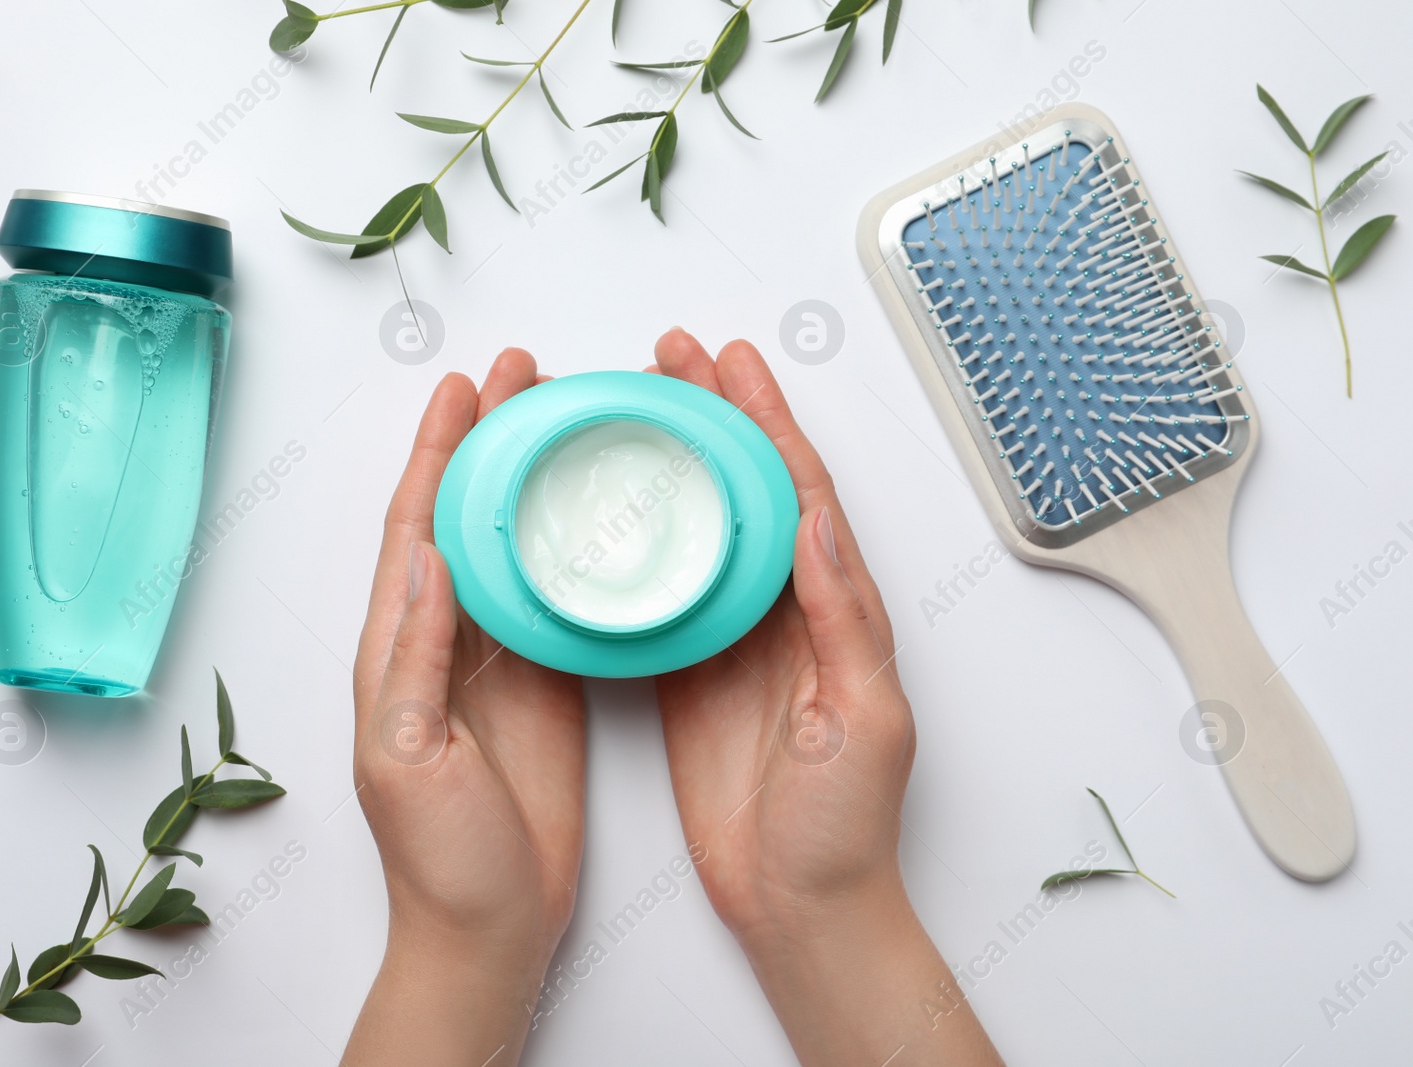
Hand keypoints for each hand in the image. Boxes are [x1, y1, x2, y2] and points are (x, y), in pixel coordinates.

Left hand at [345, 350, 584, 1066]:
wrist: (488, 928)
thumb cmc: (440, 860)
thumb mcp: (411, 755)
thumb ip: (414, 653)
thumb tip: (426, 551)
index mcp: (399, 652)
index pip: (415, 526)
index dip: (437, 452)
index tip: (464, 388)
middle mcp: (443, 643)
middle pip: (465, 515)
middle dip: (487, 439)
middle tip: (525, 376)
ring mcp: (496, 661)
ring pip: (511, 544)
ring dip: (530, 478)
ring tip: (563, 419)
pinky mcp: (543, 687)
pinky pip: (554, 597)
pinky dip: (569, 545)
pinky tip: (595, 514)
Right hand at [650, 330, 1001, 1064]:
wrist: (803, 907)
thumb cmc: (848, 828)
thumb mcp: (866, 720)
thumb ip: (843, 620)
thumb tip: (817, 521)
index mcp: (835, 611)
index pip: (798, 490)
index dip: (766, 421)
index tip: (730, 365)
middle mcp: (786, 614)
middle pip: (743, 490)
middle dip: (711, 418)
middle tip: (668, 359)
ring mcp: (733, 643)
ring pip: (699, 529)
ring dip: (671, 466)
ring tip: (631, 410)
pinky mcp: (689, 678)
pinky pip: (661, 594)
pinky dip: (637, 546)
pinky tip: (607, 514)